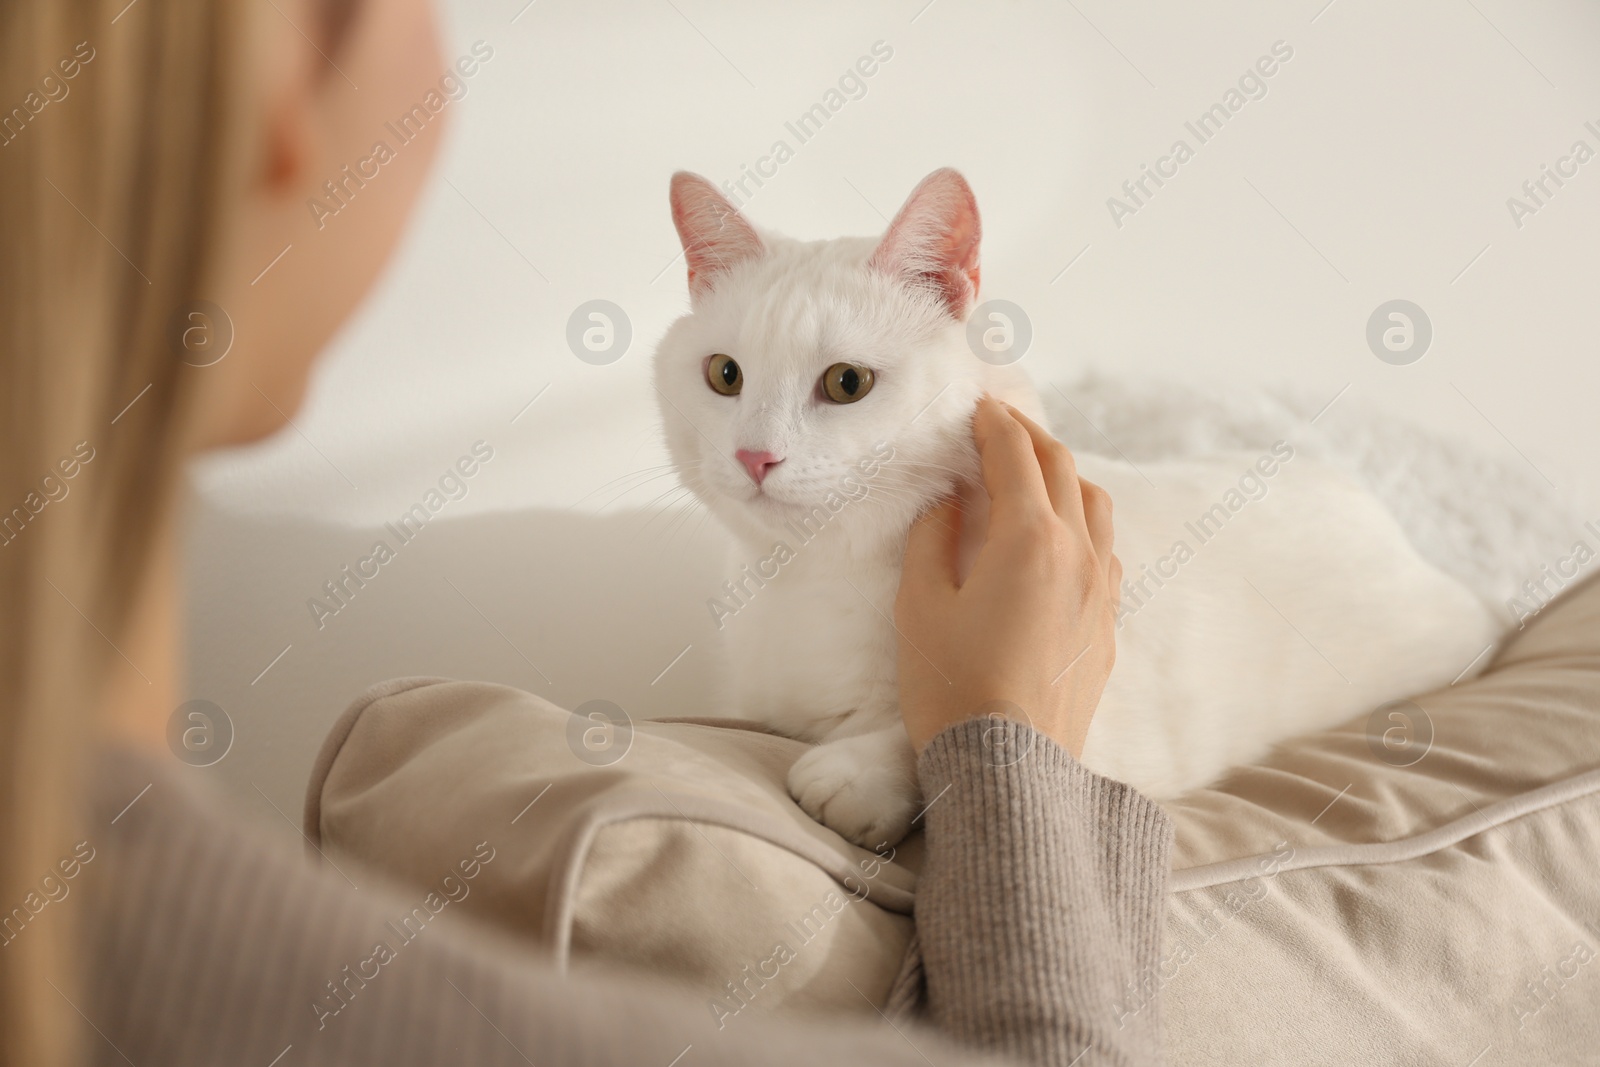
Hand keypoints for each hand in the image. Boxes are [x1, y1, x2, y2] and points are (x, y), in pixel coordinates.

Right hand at [894, 395, 1120, 758]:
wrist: (1009, 767)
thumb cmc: (951, 686)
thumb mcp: (919, 604)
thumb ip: (932, 537)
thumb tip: (949, 501)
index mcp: (1029, 538)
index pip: (1015, 456)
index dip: (994, 423)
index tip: (977, 407)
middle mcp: (1078, 554)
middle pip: (1063, 469)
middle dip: (1030, 438)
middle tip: (1000, 426)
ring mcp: (1099, 593)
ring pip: (1096, 507)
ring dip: (1064, 477)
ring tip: (1034, 475)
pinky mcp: (1106, 629)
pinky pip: (1104, 554)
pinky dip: (1082, 525)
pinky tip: (1061, 540)